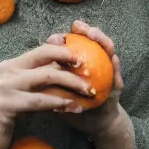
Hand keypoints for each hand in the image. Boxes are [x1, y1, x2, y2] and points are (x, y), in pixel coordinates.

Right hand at [0, 43, 93, 148]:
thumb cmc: (18, 112)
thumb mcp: (31, 90)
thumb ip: (44, 75)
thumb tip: (67, 58)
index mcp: (12, 64)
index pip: (41, 50)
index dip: (62, 50)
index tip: (82, 57)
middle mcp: (6, 70)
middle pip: (43, 57)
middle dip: (68, 62)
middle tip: (89, 73)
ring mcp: (4, 86)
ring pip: (45, 77)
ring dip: (70, 84)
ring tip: (87, 92)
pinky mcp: (6, 103)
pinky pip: (40, 100)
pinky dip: (59, 102)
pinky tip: (73, 107)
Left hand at [46, 20, 124, 140]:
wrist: (91, 123)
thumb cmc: (70, 101)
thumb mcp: (56, 86)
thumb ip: (50, 71)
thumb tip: (31, 61)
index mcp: (80, 61)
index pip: (76, 42)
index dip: (70, 34)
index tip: (61, 32)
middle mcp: (96, 63)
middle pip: (94, 41)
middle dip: (87, 30)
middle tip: (79, 26)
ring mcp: (108, 73)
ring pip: (109, 52)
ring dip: (102, 42)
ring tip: (94, 34)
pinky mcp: (116, 88)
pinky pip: (118, 75)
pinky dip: (116, 67)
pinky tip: (113, 59)